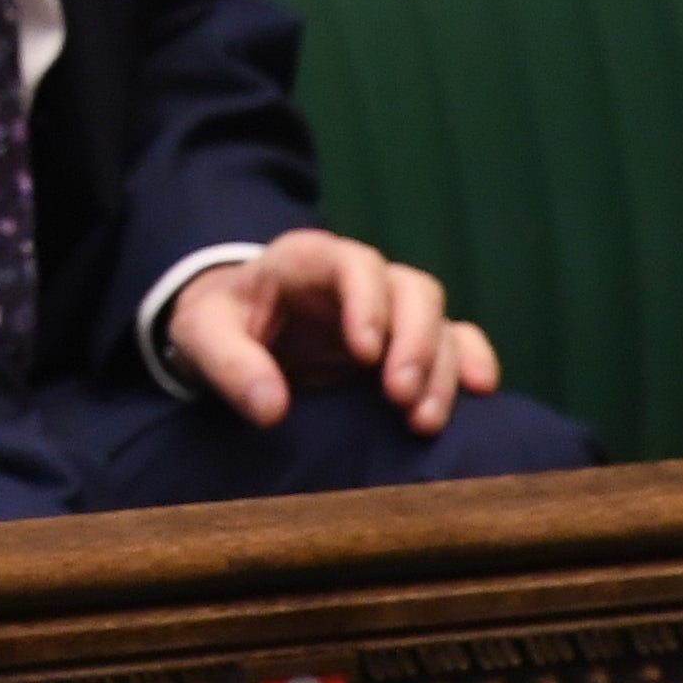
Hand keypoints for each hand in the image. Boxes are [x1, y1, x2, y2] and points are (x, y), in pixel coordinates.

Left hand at [163, 229, 501, 435]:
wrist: (232, 333)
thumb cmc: (217, 324)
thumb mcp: (201, 336)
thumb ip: (229, 364)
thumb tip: (270, 409)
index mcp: (307, 262)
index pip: (350, 265)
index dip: (368, 303)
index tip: (365, 354)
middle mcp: (359, 281)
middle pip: (410, 290)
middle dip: (414, 342)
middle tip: (399, 398)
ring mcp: (391, 311)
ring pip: (438, 320)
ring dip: (440, 368)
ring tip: (422, 421)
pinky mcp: (408, 343)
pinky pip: (458, 340)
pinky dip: (472, 361)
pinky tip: (481, 393)